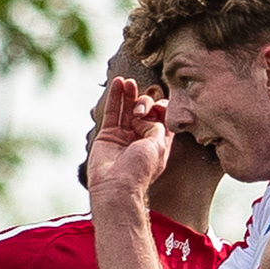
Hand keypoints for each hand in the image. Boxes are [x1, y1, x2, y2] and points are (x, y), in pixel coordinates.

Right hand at [87, 76, 173, 214]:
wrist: (116, 187)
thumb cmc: (140, 170)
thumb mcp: (158, 146)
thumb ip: (157, 127)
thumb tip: (148, 116)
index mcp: (157, 144)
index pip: (162, 120)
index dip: (162, 109)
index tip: (160, 108)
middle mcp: (140, 139)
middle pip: (145, 112)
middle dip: (145, 104)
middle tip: (141, 109)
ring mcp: (123, 137)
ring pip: (127, 110)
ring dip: (129, 94)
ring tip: (129, 81)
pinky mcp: (107, 135)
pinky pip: (112, 112)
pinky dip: (115, 97)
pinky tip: (118, 83)